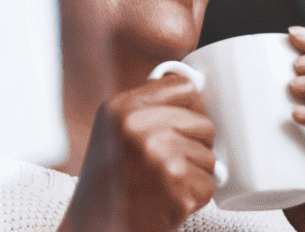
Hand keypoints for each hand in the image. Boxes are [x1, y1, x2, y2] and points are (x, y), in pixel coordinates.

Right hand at [57, 73, 216, 231]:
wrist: (95, 226)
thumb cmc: (108, 181)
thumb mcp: (113, 128)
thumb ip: (148, 107)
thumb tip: (195, 89)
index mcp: (122, 107)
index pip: (184, 87)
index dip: (192, 107)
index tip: (184, 124)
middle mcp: (138, 128)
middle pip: (204, 124)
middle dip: (196, 146)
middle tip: (169, 164)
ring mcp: (159, 159)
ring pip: (210, 157)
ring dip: (195, 174)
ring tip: (164, 183)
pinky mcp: (176, 190)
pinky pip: (209, 185)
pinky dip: (195, 197)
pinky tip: (168, 200)